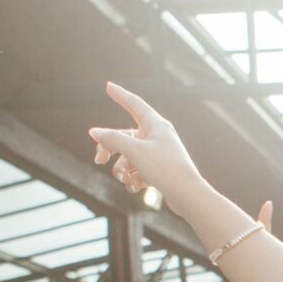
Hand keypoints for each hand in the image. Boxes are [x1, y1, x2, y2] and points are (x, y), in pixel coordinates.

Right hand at [89, 82, 203, 199]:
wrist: (188, 195)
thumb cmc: (165, 168)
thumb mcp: (134, 151)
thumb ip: (112, 139)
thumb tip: (94, 132)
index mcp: (156, 125)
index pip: (135, 104)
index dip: (121, 95)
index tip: (109, 86)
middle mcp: (158, 136)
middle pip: (125, 136)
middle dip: (110, 149)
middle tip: (98, 160)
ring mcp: (159, 154)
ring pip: (129, 156)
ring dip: (121, 169)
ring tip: (124, 180)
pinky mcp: (160, 170)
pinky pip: (138, 170)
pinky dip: (133, 178)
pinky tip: (135, 188)